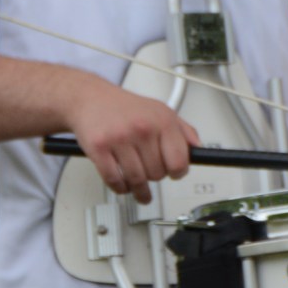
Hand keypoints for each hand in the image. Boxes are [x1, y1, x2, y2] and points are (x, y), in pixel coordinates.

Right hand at [65, 79, 199, 203]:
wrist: (90, 97)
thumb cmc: (124, 107)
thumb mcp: (160, 110)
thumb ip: (183, 130)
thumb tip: (197, 149)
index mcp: (161, 121)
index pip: (179, 161)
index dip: (177, 172)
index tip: (174, 174)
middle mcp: (142, 129)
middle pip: (157, 174)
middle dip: (154, 177)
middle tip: (150, 173)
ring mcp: (120, 139)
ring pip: (136, 180)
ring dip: (138, 189)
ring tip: (138, 189)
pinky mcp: (99, 148)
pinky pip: (114, 180)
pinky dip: (120, 188)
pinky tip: (122, 185)